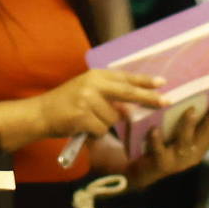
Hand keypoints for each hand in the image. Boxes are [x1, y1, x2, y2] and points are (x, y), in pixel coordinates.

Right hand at [23, 70, 164, 139]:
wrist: (41, 113)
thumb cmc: (67, 103)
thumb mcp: (87, 91)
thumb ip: (109, 96)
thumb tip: (131, 110)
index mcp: (95, 75)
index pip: (125, 77)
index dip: (144, 80)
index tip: (163, 82)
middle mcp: (93, 84)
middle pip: (128, 93)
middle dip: (149, 98)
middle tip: (167, 101)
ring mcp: (87, 99)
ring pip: (113, 118)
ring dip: (104, 124)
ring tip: (87, 119)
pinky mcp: (82, 115)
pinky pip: (102, 129)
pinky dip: (94, 132)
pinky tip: (82, 126)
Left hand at [129, 98, 208, 187]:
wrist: (144, 173)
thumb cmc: (163, 147)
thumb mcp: (181, 137)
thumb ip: (191, 125)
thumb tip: (198, 98)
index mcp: (199, 148)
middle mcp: (192, 154)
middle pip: (206, 133)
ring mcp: (177, 160)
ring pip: (184, 140)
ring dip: (188, 125)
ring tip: (192, 110)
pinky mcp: (160, 163)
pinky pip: (158, 150)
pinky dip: (156, 139)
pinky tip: (154, 129)